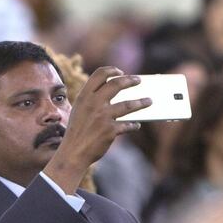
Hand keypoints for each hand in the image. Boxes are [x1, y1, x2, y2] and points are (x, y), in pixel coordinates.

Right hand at [44, 66, 150, 192]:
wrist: (73, 152)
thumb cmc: (76, 132)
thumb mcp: (79, 111)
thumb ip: (91, 101)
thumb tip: (113, 96)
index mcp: (84, 97)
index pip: (99, 74)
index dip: (111, 70)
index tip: (120, 72)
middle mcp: (93, 103)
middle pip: (116, 84)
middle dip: (130, 80)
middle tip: (138, 80)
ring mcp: (103, 116)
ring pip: (128, 104)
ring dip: (141, 102)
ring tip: (149, 101)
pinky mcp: (110, 130)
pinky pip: (128, 125)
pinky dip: (133, 125)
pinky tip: (136, 125)